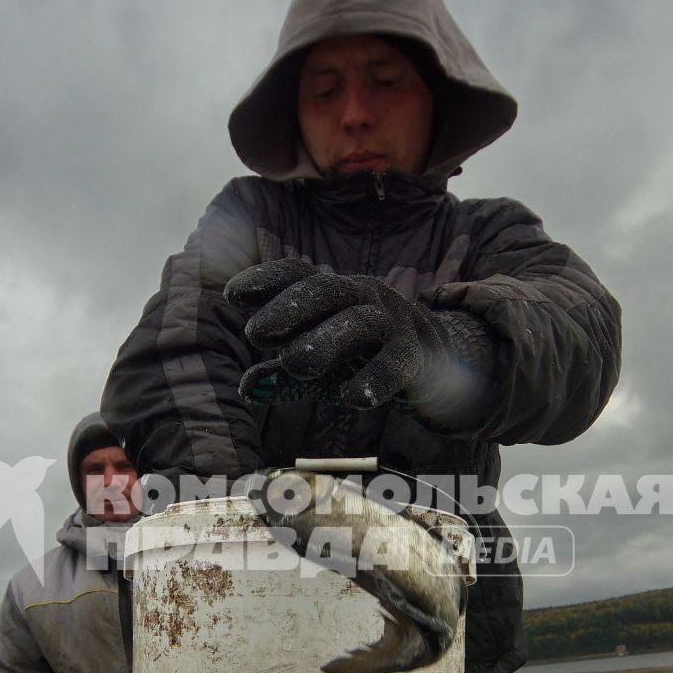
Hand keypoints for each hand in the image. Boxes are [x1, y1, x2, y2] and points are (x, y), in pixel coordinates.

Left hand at [227, 259, 492, 421]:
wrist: (439, 365)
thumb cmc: (365, 359)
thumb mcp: (322, 366)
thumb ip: (282, 377)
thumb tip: (247, 388)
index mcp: (333, 293)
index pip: (297, 274)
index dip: (266, 279)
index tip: (233, 295)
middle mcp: (362, 296)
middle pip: (325, 290)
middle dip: (289, 309)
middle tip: (256, 334)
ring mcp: (393, 321)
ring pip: (358, 323)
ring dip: (325, 341)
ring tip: (294, 365)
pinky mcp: (417, 353)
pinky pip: (397, 361)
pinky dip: (375, 378)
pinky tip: (351, 399)